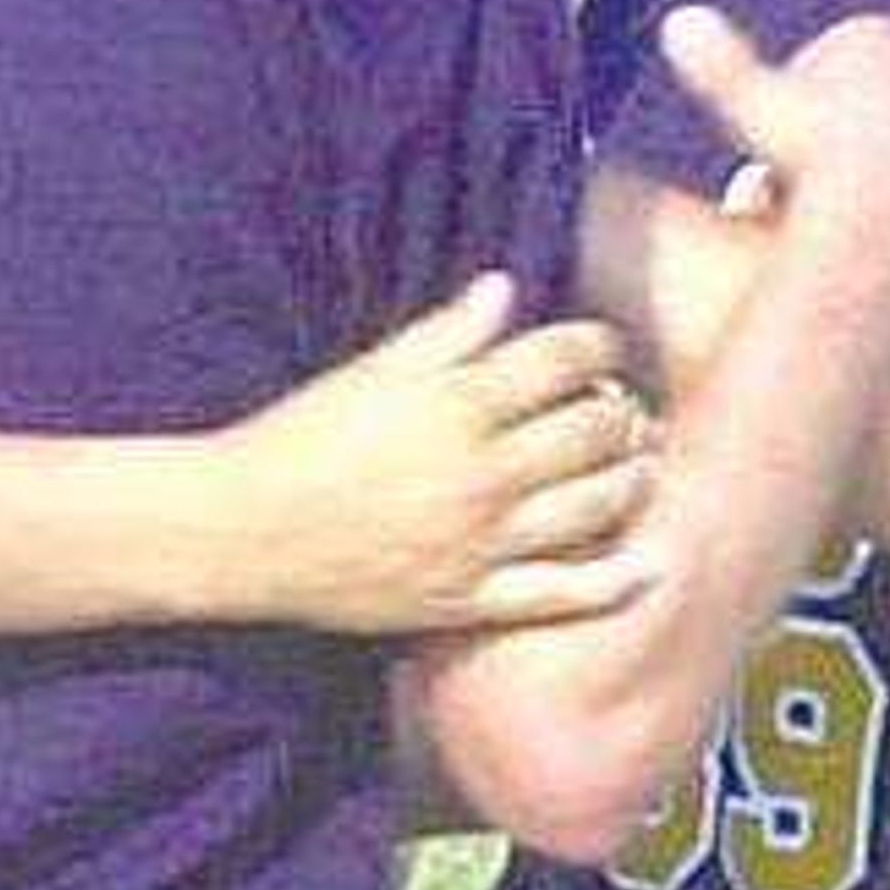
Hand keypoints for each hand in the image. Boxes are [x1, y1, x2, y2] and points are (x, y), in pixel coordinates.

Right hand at [225, 273, 655, 634]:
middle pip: (593, 429)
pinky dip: (612, 582)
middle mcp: (481, 474)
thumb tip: (506, 289)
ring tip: (636, 464)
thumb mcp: (369, 371)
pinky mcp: (466, 600)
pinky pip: (559, 595)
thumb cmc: (297, 440)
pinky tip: (651, 564)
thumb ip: (445, 333)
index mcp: (457, 405)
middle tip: (616, 406)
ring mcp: (479, 542)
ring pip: (594, 506)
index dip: (597, 345)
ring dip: (631, 477)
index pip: (563, 359)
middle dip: (618, 408)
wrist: (239, 531)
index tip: (601, 348)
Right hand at [657, 3, 889, 294]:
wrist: (878, 218)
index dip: (813, 92)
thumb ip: (721, 62)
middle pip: (888, 91)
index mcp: (878, 39)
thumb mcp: (751, 107)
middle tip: (825, 169)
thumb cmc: (807, 158)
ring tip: (865, 199)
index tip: (794, 131)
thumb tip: (677, 20)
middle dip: (863, 119)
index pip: (843, 52)